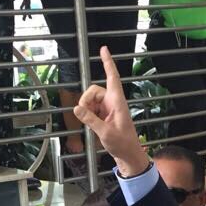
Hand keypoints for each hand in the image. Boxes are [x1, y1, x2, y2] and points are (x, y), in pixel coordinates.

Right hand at [74, 46, 149, 175]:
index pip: (112, 77)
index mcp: (117, 102)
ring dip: (86, 110)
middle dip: (86, 100)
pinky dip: (88, 116)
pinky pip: (91, 110)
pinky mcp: (105, 116)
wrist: (128, 156)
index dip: (108, 63)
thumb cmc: (123, 144)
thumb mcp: (105, 132)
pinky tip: (92, 126)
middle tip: (84, 114)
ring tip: (91, 124)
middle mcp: (113, 102)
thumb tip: (76, 108)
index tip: (104, 49)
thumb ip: (90, 119)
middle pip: (94, 90)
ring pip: (91, 100)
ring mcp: (108, 109)